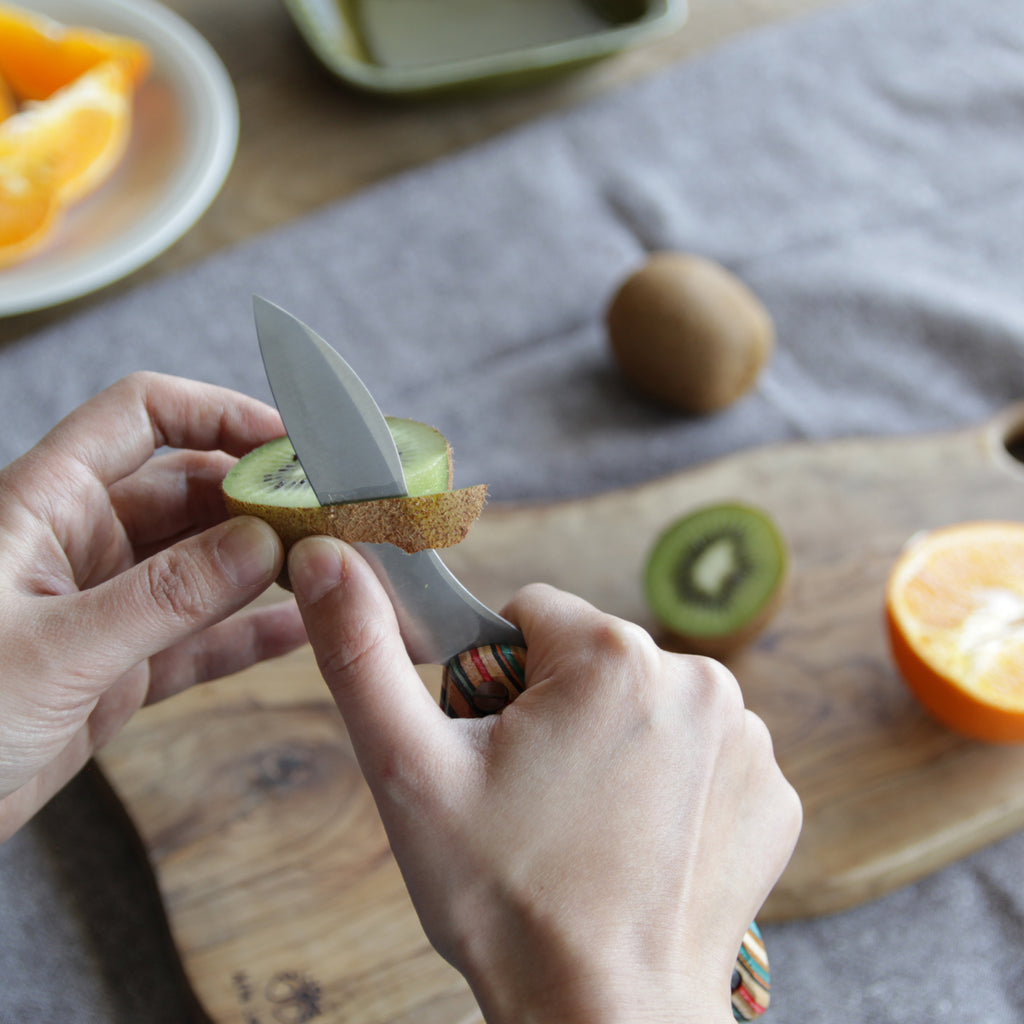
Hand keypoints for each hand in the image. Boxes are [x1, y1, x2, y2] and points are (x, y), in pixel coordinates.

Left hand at [0, 372, 306, 840]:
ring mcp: (105, 607)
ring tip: (332, 566)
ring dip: (263, 564)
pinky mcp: (119, 669)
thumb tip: (260, 541)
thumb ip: (165, 596)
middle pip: (189, 491)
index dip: (217, 414)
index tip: (290, 442)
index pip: (141, 418)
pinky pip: (198, 639)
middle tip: (329, 515)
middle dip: (259, 497)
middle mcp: (80, 544)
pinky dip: (248, 635)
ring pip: (203, 565)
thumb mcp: (55, 649)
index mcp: (44, 505)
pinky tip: (302, 632)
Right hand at [289, 536, 801, 1023]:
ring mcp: (746, 740)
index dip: (494, 677)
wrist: (605, 1023)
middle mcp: (699, 679)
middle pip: (589, 659)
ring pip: (644, 703)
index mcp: (614, 655)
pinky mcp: (770, 793)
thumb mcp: (408, 769)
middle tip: (532, 797)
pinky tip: (637, 845)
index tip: (494, 744)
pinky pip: (697, 754)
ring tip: (585, 827)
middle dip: (553, 710)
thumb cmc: (506, 901)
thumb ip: (360, 652)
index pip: (530, 615)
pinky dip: (666, 786)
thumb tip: (325, 559)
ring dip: (611, 745)